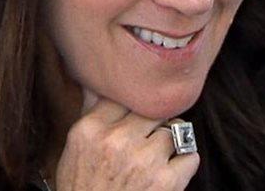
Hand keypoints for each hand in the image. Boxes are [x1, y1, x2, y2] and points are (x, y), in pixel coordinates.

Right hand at [54, 89, 199, 189]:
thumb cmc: (83, 189)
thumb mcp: (75, 151)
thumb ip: (91, 115)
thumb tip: (100, 83)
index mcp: (90, 130)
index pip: (123, 96)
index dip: (134, 105)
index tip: (137, 114)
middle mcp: (117, 141)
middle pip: (152, 108)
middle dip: (155, 122)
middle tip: (151, 135)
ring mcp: (144, 160)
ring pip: (175, 129)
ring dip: (171, 141)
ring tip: (160, 154)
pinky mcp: (167, 181)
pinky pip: (190, 155)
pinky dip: (184, 163)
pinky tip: (171, 171)